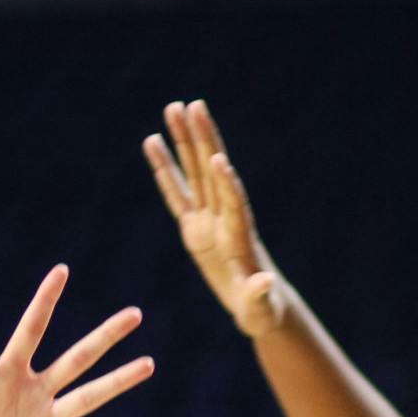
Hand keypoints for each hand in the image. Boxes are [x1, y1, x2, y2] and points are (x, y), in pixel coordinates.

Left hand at [0, 266, 151, 416]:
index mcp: (4, 373)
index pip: (32, 329)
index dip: (46, 300)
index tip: (62, 271)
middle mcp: (30, 393)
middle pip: (76, 358)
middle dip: (105, 336)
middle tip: (135, 314)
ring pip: (89, 397)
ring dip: (119, 381)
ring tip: (148, 363)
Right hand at [143, 100, 289, 337]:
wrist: (260, 306)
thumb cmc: (263, 309)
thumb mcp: (261, 306)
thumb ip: (258, 295)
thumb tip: (262, 282)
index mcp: (240, 237)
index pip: (233, 204)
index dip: (227, 184)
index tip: (219, 159)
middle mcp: (225, 218)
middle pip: (212, 173)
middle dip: (203, 141)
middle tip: (194, 106)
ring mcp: (208, 218)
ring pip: (194, 172)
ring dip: (184, 141)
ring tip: (174, 108)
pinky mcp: (193, 225)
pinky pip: (175, 191)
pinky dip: (165, 167)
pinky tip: (153, 142)